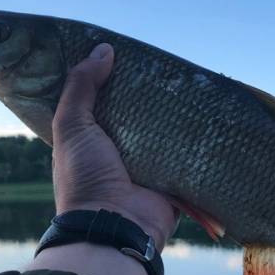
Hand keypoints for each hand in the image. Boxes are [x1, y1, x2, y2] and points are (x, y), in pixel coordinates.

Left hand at [52, 43, 178, 251]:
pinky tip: (203, 106)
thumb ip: (80, 87)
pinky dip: (191, 135)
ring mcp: (145, 163)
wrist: (115, 226)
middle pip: (132, 112)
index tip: (119, 51)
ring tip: (184, 77)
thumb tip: (103, 49)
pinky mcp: (172, 175)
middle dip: (143, 92)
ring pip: (160, 128)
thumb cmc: (84, 177)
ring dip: (170, 111)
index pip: (98, 100)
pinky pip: (184, 149)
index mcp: (88, 138)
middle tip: (159, 61)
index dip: (106, 78)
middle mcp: (116, 149)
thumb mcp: (71, 126)